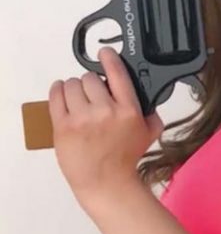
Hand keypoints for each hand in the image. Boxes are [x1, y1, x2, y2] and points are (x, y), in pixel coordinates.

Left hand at [49, 47, 162, 202]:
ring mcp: (82, 118)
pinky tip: (62, 92)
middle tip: (92, 93)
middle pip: (91, 78)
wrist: (105, 181)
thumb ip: (152, 113)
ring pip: (72, 84)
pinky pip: (56, 96)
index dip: (110, 58)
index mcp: (129, 111)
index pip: (117, 74)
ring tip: (78, 97)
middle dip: (91, 82)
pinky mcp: (63, 126)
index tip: (105, 52)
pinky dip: (58, 90)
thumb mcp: (149, 134)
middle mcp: (105, 111)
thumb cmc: (125, 159)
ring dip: (74, 87)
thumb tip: (150, 98)